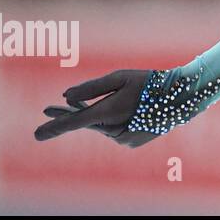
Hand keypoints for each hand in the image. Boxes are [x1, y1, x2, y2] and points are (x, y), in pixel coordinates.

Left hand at [34, 69, 158, 147]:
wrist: (182, 98)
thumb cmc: (150, 82)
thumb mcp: (121, 77)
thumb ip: (92, 88)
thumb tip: (67, 96)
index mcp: (110, 111)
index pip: (75, 122)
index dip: (54, 126)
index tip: (36, 134)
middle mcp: (114, 130)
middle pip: (86, 122)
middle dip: (71, 113)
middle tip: (47, 108)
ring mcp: (122, 139)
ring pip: (101, 126)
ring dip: (100, 114)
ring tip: (118, 99)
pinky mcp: (130, 142)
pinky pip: (113, 131)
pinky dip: (114, 121)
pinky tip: (129, 109)